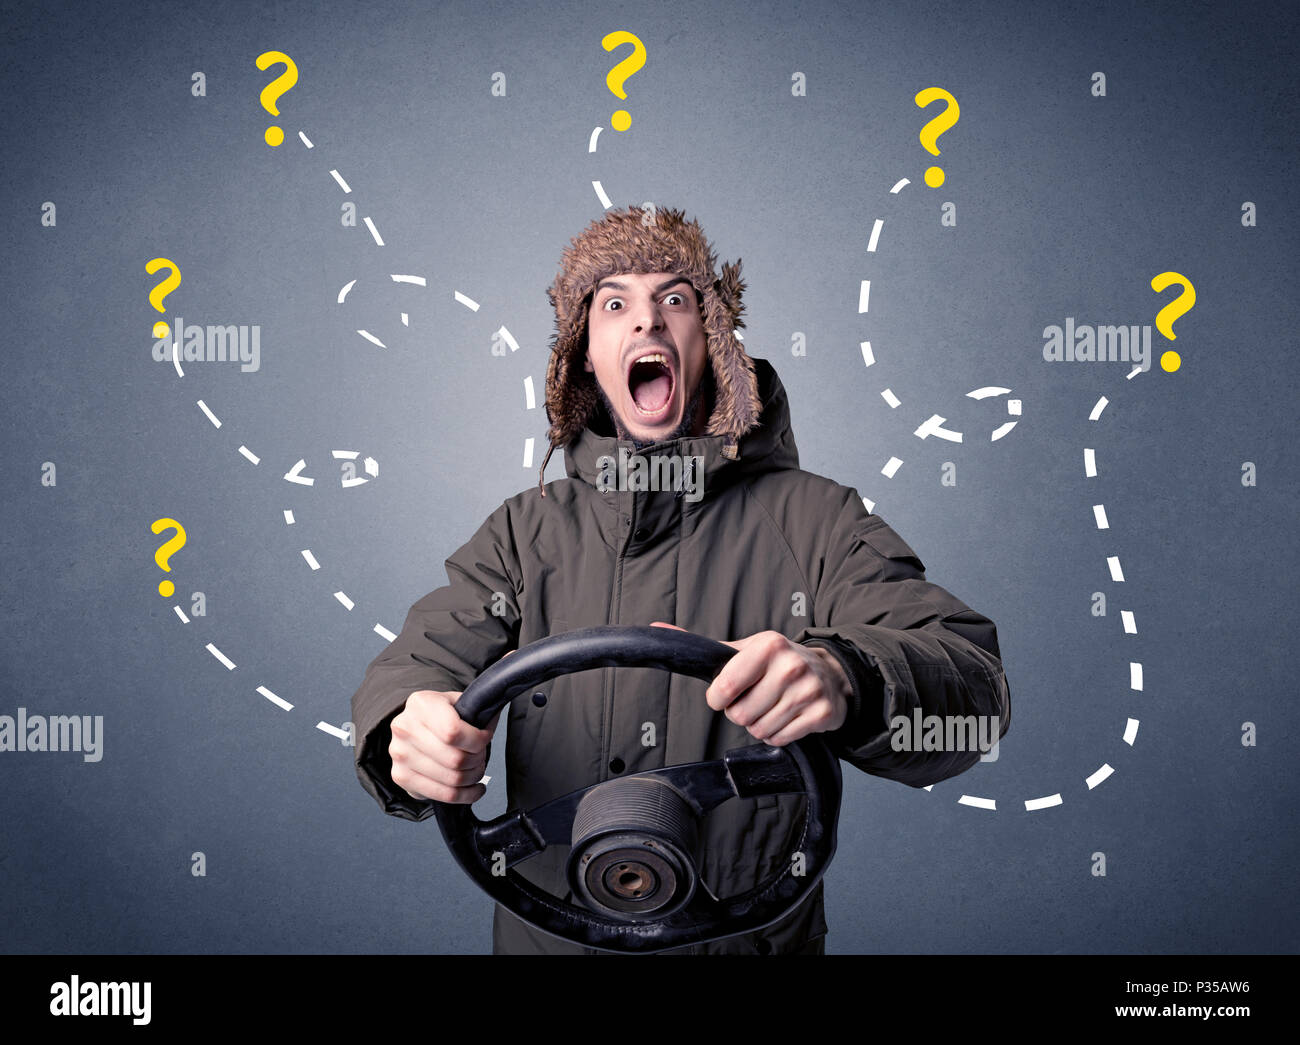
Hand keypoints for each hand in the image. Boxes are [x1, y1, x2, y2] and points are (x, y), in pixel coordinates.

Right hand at [388, 652, 510, 803]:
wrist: (415, 725)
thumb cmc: (445, 714)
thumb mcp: (464, 698)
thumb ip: (489, 684)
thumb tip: (514, 656)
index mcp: (420, 703)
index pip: (454, 732)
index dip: (479, 739)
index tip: (484, 735)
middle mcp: (404, 728)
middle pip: (455, 759)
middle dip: (478, 760)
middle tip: (481, 753)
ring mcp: (399, 754)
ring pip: (451, 779)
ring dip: (472, 776)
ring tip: (476, 767)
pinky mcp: (400, 777)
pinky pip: (442, 795)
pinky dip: (465, 795)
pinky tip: (473, 786)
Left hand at [649, 624, 850, 745]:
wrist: (829, 673)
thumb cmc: (777, 662)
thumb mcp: (744, 649)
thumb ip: (703, 646)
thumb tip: (657, 630)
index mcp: (767, 645)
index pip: (724, 688)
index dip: (718, 698)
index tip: (725, 694)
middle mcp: (790, 665)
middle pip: (740, 715)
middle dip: (740, 713)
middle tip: (754, 699)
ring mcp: (809, 689)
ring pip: (760, 730)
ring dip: (759, 725)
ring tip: (772, 706)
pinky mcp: (822, 713)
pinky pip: (782, 739)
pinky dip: (779, 734)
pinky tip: (787, 716)